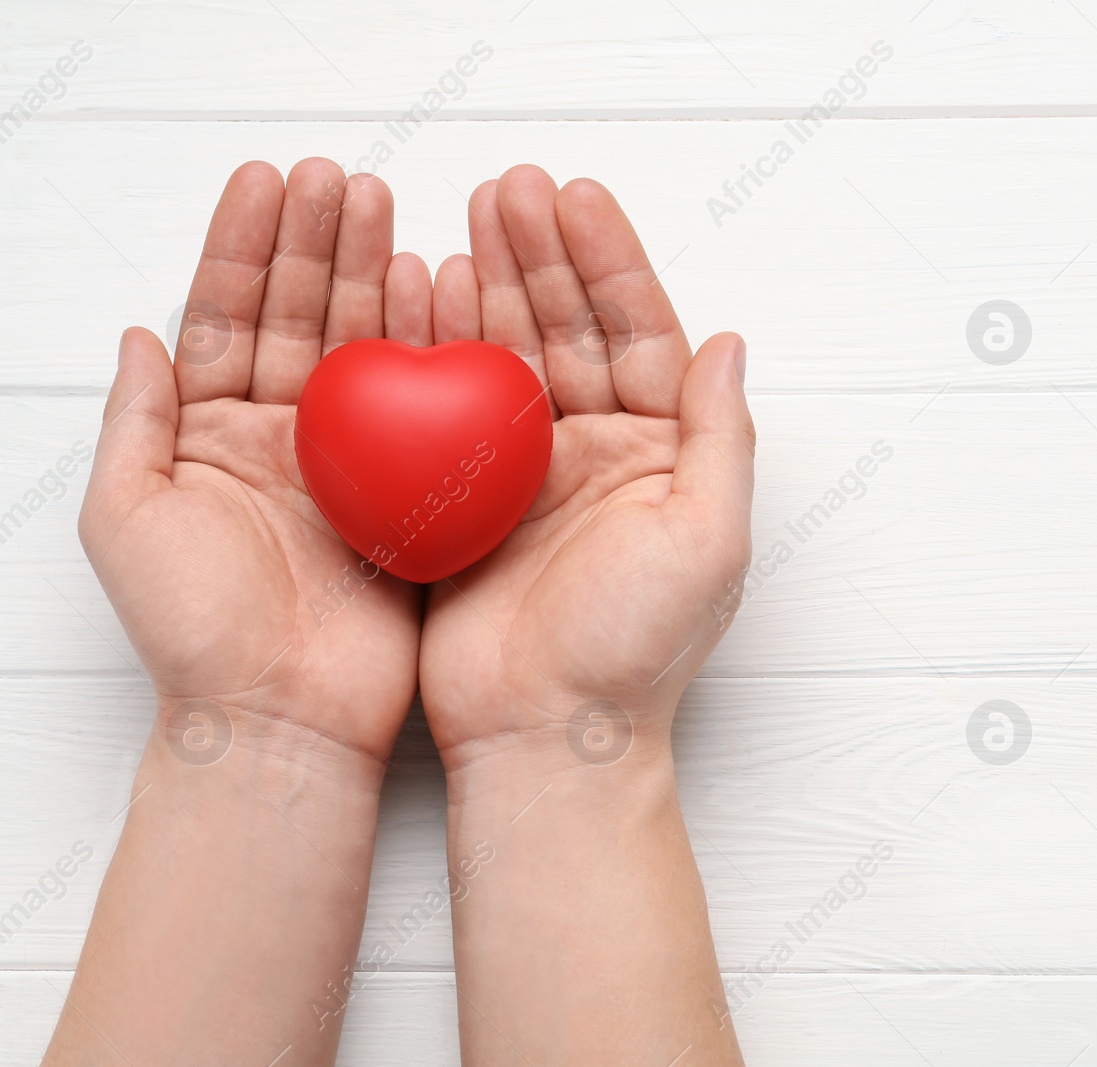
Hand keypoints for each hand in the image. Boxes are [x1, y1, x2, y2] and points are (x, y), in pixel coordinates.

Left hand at [81, 158, 438, 761]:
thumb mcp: (128, 520)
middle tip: (339, 178)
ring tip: (384, 210)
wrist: (282, 717)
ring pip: (362, 349)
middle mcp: (284, 436)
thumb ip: (134, 424)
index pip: (227, 317)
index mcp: (213, 435)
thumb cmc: (195, 631)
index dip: (244, 247)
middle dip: (316, 241)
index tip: (267, 181)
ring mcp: (351, 461)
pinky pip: (423, 408)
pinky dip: (429, 348)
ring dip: (371, 276)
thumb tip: (136, 334)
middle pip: (299, 317)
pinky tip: (437, 291)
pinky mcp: (410, 493)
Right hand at [419, 166, 753, 768]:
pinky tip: (413, 299)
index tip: (575, 197)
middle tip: (505, 188)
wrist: (547, 738)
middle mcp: (599, 453)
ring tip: (457, 220)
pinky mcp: (467, 504)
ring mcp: (529, 475)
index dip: (609, 263)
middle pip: (570, 331)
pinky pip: (448, 411)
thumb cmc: (635, 650)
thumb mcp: (707, 540)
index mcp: (663, 454)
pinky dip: (431, 354)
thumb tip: (730, 341)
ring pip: (506, 358)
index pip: (641, 334)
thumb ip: (721, 438)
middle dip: (540, 257)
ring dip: (485, 288)